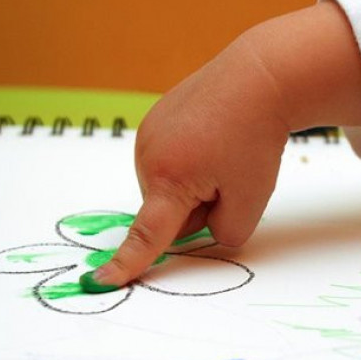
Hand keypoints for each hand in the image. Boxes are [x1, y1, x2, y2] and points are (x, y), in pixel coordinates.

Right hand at [94, 1, 360, 286]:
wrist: (259, 78)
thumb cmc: (256, 138)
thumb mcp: (251, 202)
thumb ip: (224, 235)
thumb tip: (200, 232)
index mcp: (169, 180)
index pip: (147, 235)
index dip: (126, 263)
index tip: (101, 281)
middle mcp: (148, 156)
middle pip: (168, 212)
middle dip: (197, 207)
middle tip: (230, 175)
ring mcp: (147, 134)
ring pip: (167, 188)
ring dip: (193, 184)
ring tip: (222, 151)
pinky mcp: (153, 120)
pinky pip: (167, 162)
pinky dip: (188, 161)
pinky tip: (211, 136)